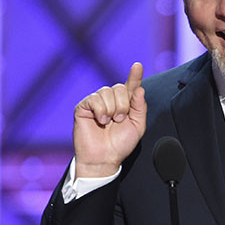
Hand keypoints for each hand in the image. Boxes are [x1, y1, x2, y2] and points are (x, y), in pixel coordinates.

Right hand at [73, 62, 146, 177]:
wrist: (104, 158)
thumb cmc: (120, 145)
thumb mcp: (137, 126)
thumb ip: (140, 107)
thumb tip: (139, 88)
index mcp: (125, 104)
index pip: (130, 86)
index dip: (134, 76)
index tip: (138, 66)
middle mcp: (110, 100)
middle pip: (119, 87)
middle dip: (123, 105)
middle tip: (119, 120)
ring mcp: (96, 102)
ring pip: (107, 91)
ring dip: (112, 109)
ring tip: (109, 122)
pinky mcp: (84, 107)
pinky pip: (94, 98)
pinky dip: (100, 110)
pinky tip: (100, 120)